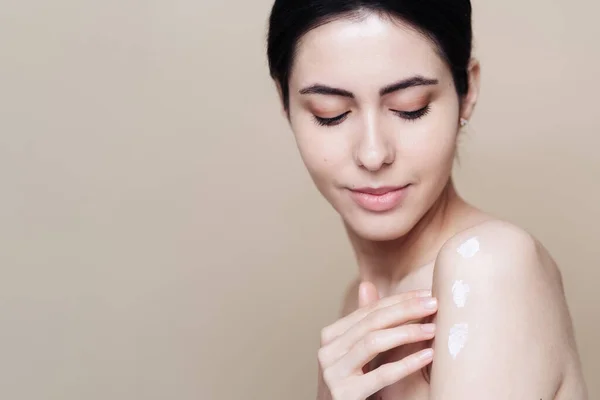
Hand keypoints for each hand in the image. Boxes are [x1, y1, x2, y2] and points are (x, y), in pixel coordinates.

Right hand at [317, 282, 436, 399]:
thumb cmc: (354, 387)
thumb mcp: (358, 353)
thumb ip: (364, 323)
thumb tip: (367, 284)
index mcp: (331, 336)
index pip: (369, 310)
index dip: (399, 300)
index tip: (427, 295)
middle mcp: (326, 351)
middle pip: (371, 322)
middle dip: (406, 310)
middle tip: (434, 304)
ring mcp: (332, 372)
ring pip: (373, 342)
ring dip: (407, 333)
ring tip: (433, 330)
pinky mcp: (344, 394)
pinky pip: (381, 375)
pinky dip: (406, 363)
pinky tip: (427, 356)